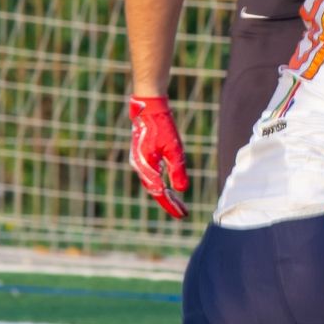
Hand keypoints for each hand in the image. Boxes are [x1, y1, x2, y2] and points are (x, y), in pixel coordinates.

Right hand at [128, 95, 187, 218]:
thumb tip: (181, 190)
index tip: (183, 215)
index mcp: (146, 167)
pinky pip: (151, 175)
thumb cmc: (162, 126)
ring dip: (164, 194)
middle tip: (183, 212)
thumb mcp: (174, 149)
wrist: (148, 108)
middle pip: (155, 191)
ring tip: (178, 203)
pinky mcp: (141, 156)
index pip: (159, 193)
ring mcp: (139, 161)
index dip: (171, 205)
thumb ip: (177, 170)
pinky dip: (160, 183)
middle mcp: (140, 167)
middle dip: (169, 202)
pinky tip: (168, 185)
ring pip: (152, 184)